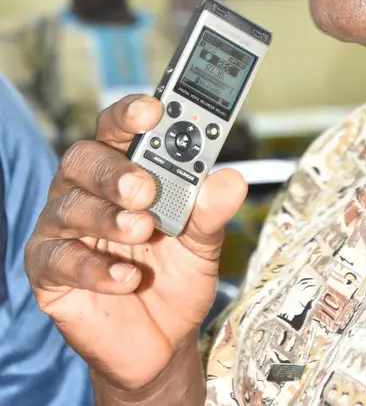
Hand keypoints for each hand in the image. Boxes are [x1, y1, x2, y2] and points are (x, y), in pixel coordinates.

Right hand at [25, 95, 247, 391]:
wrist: (161, 341)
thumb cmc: (175, 276)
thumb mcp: (203, 243)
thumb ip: (211, 210)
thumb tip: (231, 179)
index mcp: (123, 168)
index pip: (117, 127)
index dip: (130, 114)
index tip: (152, 110)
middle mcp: (87, 189)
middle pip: (84, 158)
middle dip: (115, 169)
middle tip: (145, 189)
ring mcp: (64, 227)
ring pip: (69, 205)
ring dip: (108, 217)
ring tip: (142, 232)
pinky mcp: (48, 269)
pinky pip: (58, 258)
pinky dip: (94, 268)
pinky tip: (126, 278)